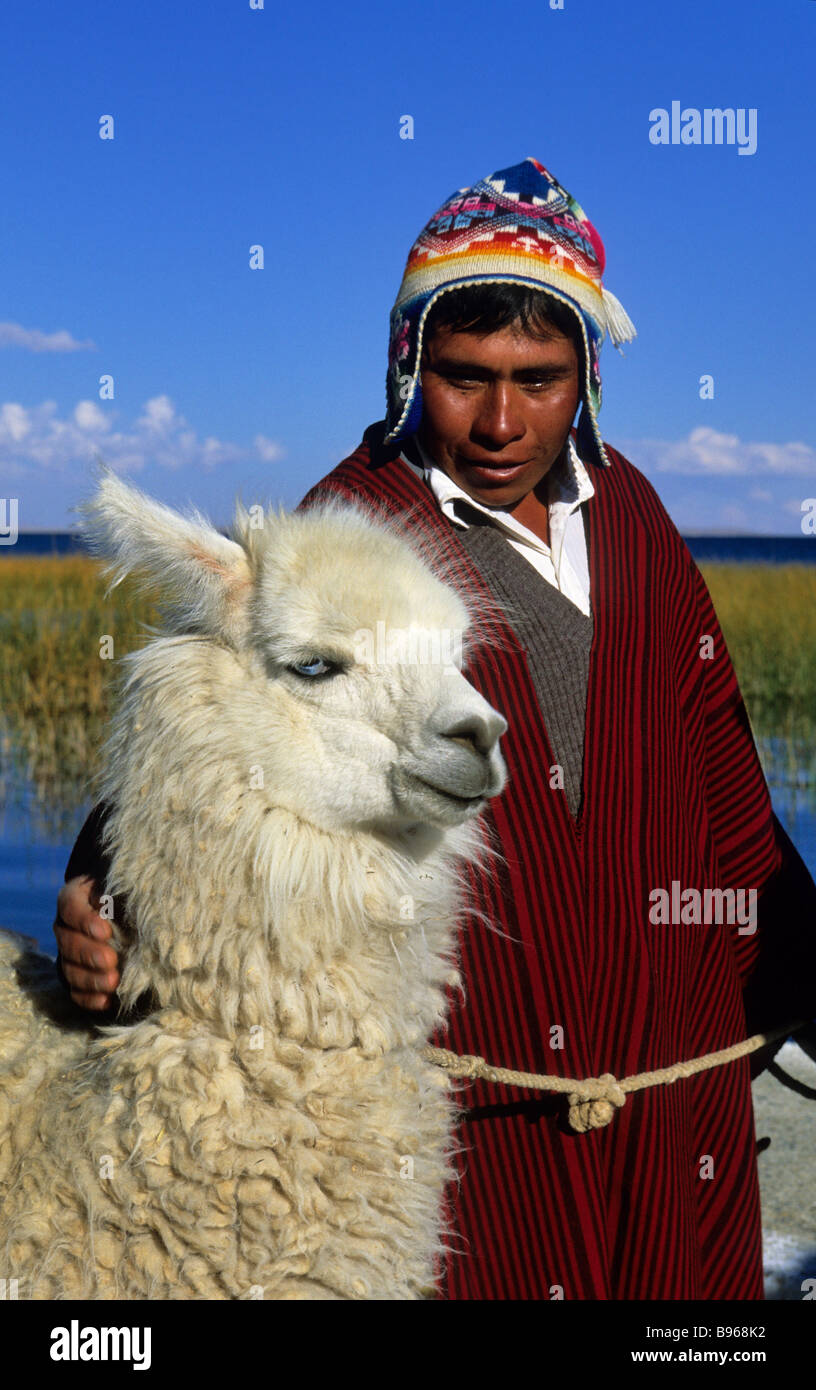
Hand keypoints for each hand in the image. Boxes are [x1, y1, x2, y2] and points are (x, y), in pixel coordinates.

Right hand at [53, 874, 120, 1009]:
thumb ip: (121, 892)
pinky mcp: (75, 975)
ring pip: (70, 969)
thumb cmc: (124, 895)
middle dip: (89, 954)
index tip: (106, 931)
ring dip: (90, 978)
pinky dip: (90, 998)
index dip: (85, 921)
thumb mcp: (122, 888)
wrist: (123, 911)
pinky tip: (106, 1001)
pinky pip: (75, 991)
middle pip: (69, 942)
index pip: (71, 908)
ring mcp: (67, 953)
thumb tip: (122, 903)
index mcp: (73, 899)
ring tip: (113, 982)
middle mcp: (65, 927)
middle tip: (110, 961)